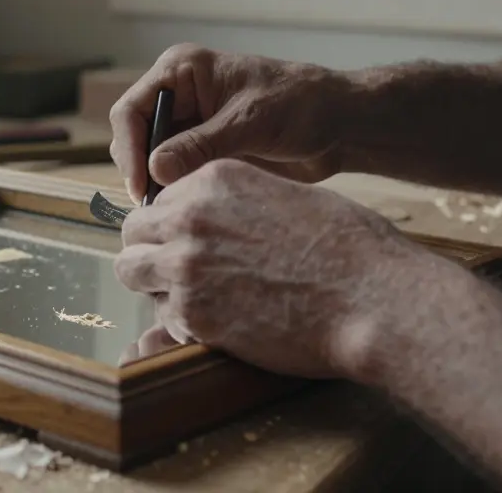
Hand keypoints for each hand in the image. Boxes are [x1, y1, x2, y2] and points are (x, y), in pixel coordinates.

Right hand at [109, 44, 355, 203]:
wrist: (339, 125)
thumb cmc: (301, 105)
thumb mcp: (249, 122)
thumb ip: (200, 145)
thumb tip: (154, 170)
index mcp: (181, 71)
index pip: (131, 110)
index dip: (129, 150)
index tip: (142, 187)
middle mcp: (177, 95)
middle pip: (134, 137)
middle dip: (141, 171)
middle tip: (158, 208)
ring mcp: (188, 124)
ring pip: (150, 160)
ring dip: (157, 185)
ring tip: (174, 211)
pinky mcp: (201, 150)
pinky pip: (173, 173)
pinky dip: (175, 191)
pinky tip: (187, 209)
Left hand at [113, 158, 427, 379]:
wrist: (371, 296)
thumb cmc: (349, 247)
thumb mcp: (286, 196)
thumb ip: (238, 202)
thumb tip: (221, 219)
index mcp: (214, 178)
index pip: (159, 198)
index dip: (170, 223)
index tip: (186, 241)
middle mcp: (189, 215)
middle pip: (135, 231)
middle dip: (152, 250)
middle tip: (179, 271)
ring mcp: (185, 264)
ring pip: (131, 270)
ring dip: (154, 284)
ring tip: (190, 297)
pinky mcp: (192, 312)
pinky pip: (161, 314)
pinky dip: (180, 322)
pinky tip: (217, 323)